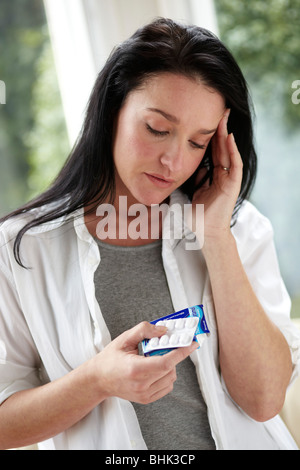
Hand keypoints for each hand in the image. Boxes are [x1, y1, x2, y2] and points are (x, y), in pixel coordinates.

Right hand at [91, 322, 197, 403]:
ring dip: (169, 366)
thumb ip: (144, 330)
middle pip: (170, 369)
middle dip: (172, 355)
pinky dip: (166, 375)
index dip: (181, 352)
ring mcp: (144, 394)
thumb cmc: (110, 358)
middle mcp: (141, 384)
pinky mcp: (146, 399)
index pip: (166, 362)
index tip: (192, 344)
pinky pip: (167, 386)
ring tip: (154, 358)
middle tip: (165, 346)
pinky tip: (154, 369)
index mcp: (135, 369)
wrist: (99, 379)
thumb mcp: (124, 338)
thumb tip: (163, 330)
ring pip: (171, 378)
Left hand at [192, 109, 242, 241]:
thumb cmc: (197, 215)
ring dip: (226, 134)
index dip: (208, 135)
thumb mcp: (190, 191)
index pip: (212, 150)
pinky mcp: (233, 185)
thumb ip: (190, 178)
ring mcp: (229, 179)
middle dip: (219, 128)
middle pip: (221, 147)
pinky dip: (232, 151)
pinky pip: (234, 164)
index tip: (202, 119)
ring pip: (228, 152)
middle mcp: (223, 174)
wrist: (205, 232)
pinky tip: (228, 137)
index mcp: (213, 175)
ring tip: (223, 117)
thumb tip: (180, 166)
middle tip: (218, 110)